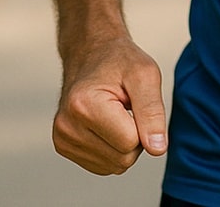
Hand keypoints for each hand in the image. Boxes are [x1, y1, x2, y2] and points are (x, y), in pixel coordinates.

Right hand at [51, 37, 167, 174]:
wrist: (91, 54)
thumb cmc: (120, 61)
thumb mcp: (145, 74)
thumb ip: (153, 112)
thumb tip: (157, 149)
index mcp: (83, 105)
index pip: (131, 141)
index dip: (143, 124)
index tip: (133, 100)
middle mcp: (67, 126)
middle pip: (123, 158)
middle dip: (136, 136)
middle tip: (126, 107)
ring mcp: (62, 139)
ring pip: (115, 166)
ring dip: (125, 144)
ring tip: (116, 114)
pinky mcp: (63, 147)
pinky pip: (104, 167)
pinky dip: (113, 150)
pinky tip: (106, 125)